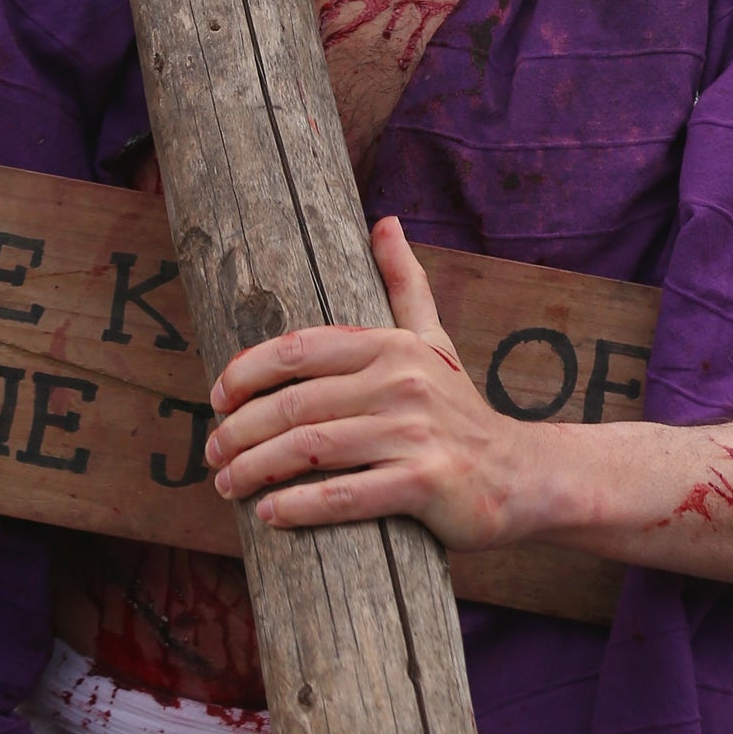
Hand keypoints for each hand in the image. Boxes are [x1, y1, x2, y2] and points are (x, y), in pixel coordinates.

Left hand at [205, 216, 525, 549]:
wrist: (520, 474)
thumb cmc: (459, 407)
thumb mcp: (432, 338)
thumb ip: (404, 282)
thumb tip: (386, 220)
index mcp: (391, 345)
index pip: (300, 348)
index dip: (248, 371)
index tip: (217, 396)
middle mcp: (401, 382)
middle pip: (297, 403)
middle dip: (241, 430)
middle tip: (212, 451)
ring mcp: (414, 433)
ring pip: (312, 450)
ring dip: (256, 469)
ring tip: (225, 484)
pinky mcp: (426, 484)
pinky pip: (347, 496)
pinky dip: (299, 506)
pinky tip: (267, 513)